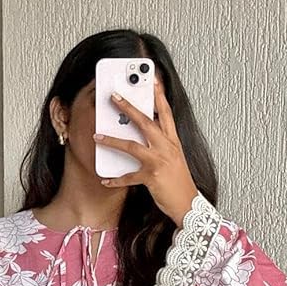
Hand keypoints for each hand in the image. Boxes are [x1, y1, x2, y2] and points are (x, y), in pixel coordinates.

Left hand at [93, 78, 198, 227]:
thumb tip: (146, 134)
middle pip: (146, 122)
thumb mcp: (174, 159)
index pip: (166, 114)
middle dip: (129, 108)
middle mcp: (167, 148)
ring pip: (132, 146)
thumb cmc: (180, 183)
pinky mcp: (152, 178)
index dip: (159, 96)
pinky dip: (116, 179)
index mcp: (173, 142)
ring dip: (112, 140)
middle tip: (114, 96)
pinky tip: (106, 180)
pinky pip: (129, 177)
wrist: (189, 205)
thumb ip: (162, 145)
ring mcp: (159, 162)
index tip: (152, 81)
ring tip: (97, 136)